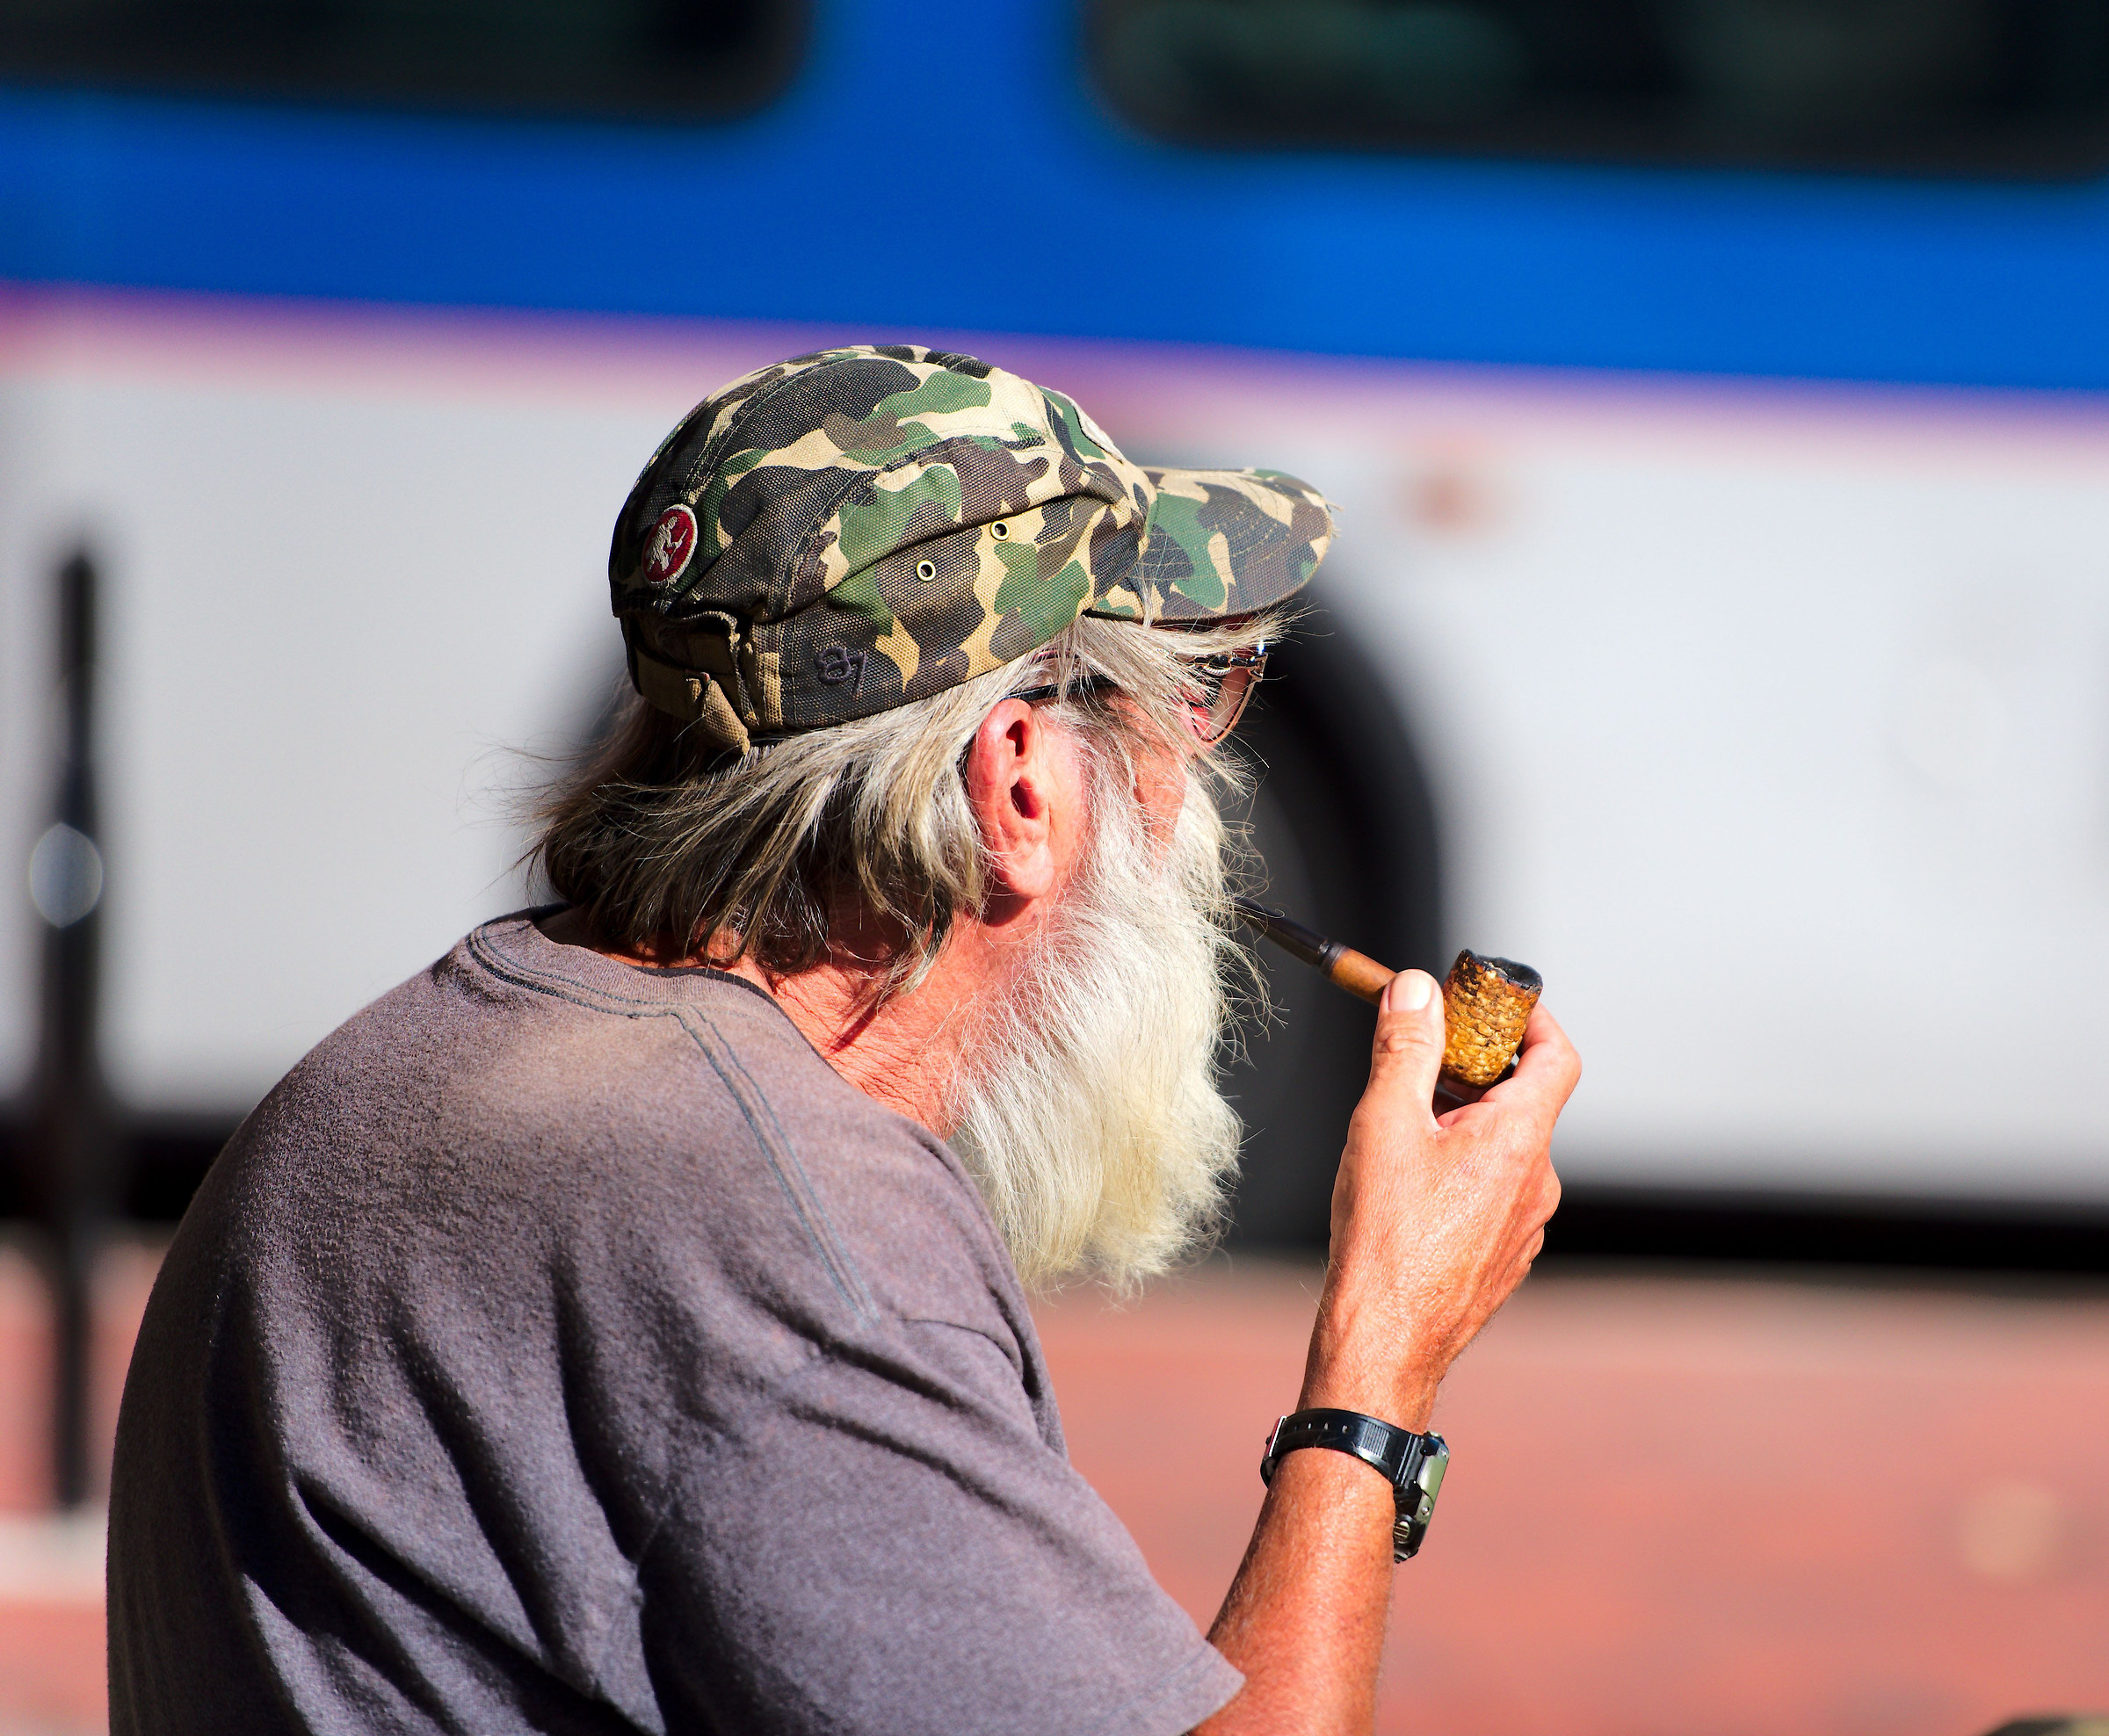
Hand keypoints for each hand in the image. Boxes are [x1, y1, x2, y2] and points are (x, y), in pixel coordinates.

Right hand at [1299, 973, 1578, 1428]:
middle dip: (1473, 1070)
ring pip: (1504, 1150)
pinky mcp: (1504, 1256)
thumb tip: (1416, 991)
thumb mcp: (1384, 1122)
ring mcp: (1524, 1224)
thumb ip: (1406, 1047)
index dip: (1530, 1019)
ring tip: (1402, 1131)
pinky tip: (1409, 1187)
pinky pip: (1493, 1193)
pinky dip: (1462, 1171)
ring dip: (1464, 1124)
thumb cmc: (1385, 1239)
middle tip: (1420, 1061)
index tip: (1491, 1004)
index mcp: (1520, 1140)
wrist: (1384, 1340)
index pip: (1556, 1055)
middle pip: (1523, 1099)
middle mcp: (1537, 1181)